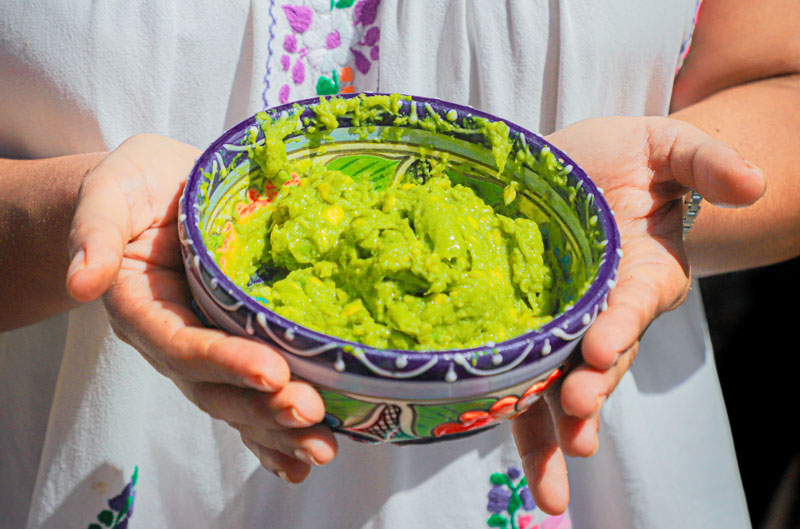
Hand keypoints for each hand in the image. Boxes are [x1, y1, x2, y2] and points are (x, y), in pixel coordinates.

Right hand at [66, 134, 336, 481]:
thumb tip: (82, 281)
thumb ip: (95, 231)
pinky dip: (275, 430)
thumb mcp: (110, 192)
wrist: (156, 189)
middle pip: (213, 387)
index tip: (272, 372)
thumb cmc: (133, 185)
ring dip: (277, 429)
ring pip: (236, 400)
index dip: (224, 362)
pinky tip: (306, 455)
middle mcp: (171, 337)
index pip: (180, 344)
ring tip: (321, 448)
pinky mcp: (231, 344)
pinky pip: (250, 395)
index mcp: (140, 306)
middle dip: (260, 407)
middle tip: (309, 414)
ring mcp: (203, 347)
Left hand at [510, 116, 765, 513]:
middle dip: (590, 391)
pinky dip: (516, 415)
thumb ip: (705, 162)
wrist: (567, 169)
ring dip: (555, 428)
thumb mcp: (665, 146)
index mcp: (644, 273)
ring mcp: (567, 326)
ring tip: (550, 477)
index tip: (601, 349)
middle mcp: (608, 311)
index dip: (622, 326)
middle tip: (575, 417)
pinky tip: (506, 442)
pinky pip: (523, 377)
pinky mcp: (528, 329)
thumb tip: (752, 182)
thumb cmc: (622, 157)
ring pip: (564, 384)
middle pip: (602, 360)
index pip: (635, 305)